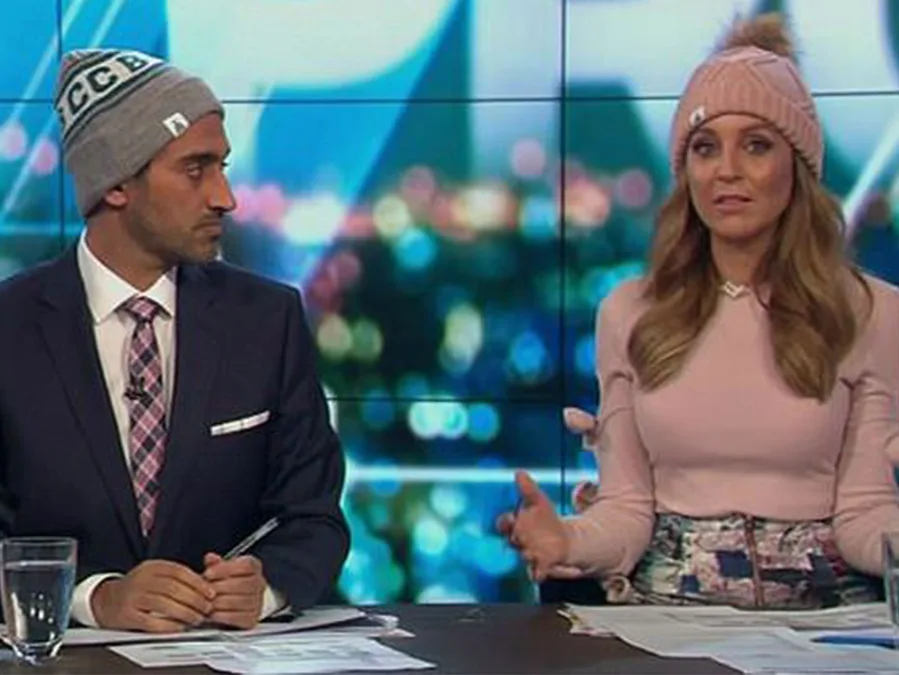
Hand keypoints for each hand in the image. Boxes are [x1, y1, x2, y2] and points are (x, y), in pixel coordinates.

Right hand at [91, 560, 214, 632]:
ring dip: (185, 613)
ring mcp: (133, 597)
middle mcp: (142, 579)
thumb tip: (206, 585)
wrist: (106, 600)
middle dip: (194, 600)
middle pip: (173, 588)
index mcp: (152, 567)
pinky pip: (151, 621)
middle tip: (206, 608)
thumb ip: (178, 578)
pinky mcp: (127, 615)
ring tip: (196, 618)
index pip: (180, 572)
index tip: (211, 593)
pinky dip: (168, 625)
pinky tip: (179, 627)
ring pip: (164, 604)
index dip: (198, 583)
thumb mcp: (157, 575)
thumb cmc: (139, 588)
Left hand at [202, 553, 265, 629]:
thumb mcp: (223, 569)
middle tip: (205, 590)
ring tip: (207, 602)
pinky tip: (213, 613)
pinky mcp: (252, 618)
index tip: (209, 573)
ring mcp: (258, 601)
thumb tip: (210, 558)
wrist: (242, 601)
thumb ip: (216, 564)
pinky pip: (238, 617)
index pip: (246, 565)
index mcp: (254, 567)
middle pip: (242, 584)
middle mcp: (259, 583)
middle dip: (219, 588)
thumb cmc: (230, 583)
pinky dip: (222, 616)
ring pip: (240, 601)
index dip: (226, 569)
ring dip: (219, 602)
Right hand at [496, 471, 570, 581]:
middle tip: (524, 534)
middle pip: (514, 540)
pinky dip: (539, 571)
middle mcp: (518, 542)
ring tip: (539, 549)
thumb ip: (529, 490)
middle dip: (519, 537)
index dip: (506, 523)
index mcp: (516, 526)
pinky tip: (544, 568)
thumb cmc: (546, 521)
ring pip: (524, 555)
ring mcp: (528, 557)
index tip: (512, 519)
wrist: (562, 543)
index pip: (504, 524)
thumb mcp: (539, 503)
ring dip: (530, 552)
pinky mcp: (538, 570)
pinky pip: (536, 573)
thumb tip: (519, 472)